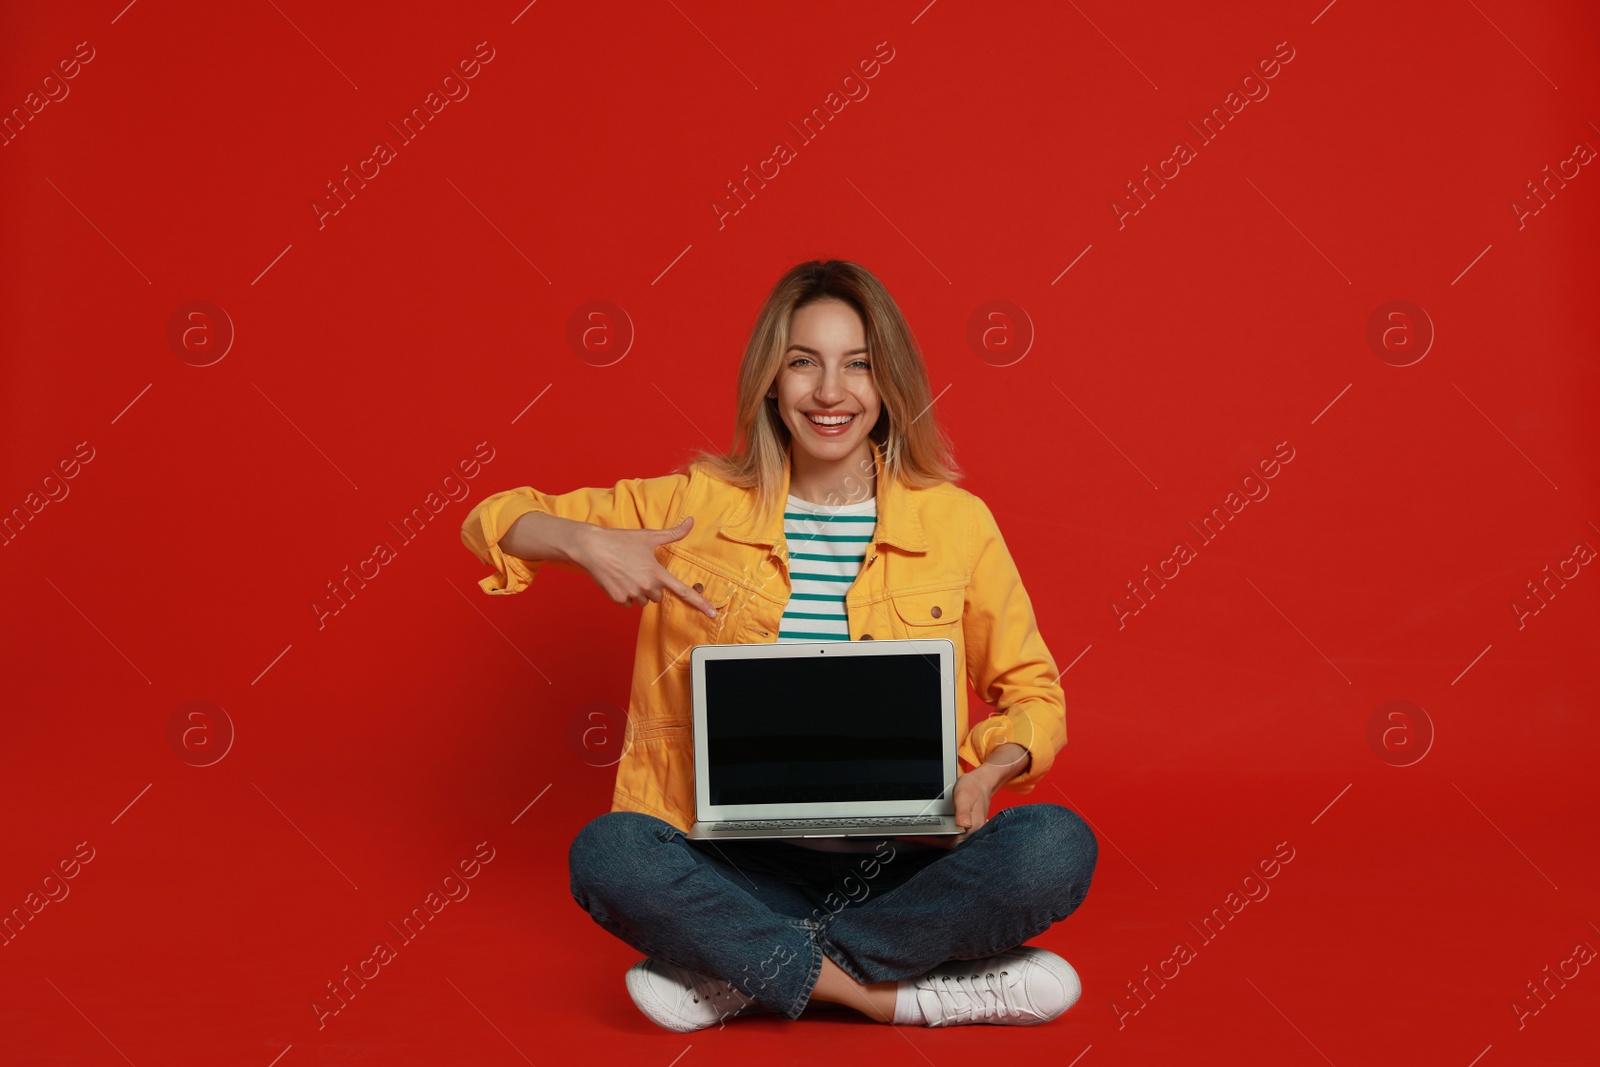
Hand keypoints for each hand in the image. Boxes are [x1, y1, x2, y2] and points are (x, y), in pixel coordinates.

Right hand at [576, 515, 717, 617]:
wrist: (592, 547)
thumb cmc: (621, 540)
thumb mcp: (649, 536)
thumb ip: (673, 533)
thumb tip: (691, 521)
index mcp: (657, 572)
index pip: (684, 591)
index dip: (701, 603)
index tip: (713, 614)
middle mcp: (647, 586)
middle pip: (658, 596)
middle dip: (651, 586)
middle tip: (638, 570)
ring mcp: (632, 594)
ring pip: (643, 601)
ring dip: (638, 591)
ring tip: (626, 573)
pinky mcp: (618, 599)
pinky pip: (628, 604)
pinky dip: (624, 595)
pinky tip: (617, 580)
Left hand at [895, 766, 1000, 849]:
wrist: (980, 783)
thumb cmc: (973, 788)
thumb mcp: (965, 796)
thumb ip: (963, 811)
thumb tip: (964, 825)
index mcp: (972, 828)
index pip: (950, 842)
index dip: (931, 842)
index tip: (916, 838)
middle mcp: (970, 833)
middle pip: (947, 845)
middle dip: (928, 843)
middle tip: (909, 838)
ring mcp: (966, 832)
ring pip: (947, 841)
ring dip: (931, 840)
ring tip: (913, 836)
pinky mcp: (962, 828)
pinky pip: (949, 836)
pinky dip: (937, 836)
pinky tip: (927, 833)